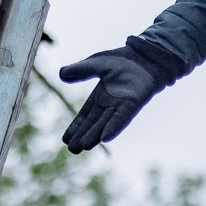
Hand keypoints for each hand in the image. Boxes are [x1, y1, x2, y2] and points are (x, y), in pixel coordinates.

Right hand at [58, 39, 184, 152]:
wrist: (144, 56)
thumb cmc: (123, 61)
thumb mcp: (96, 64)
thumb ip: (81, 70)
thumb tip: (61, 74)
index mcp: (99, 97)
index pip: (85, 116)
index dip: (75, 127)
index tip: (65, 140)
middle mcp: (110, 105)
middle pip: (94, 124)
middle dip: (83, 135)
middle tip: (73, 149)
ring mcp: (121, 106)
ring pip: (106, 123)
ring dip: (95, 135)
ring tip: (84, 146)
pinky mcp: (133, 104)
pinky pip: (121, 117)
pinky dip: (113, 127)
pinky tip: (105, 138)